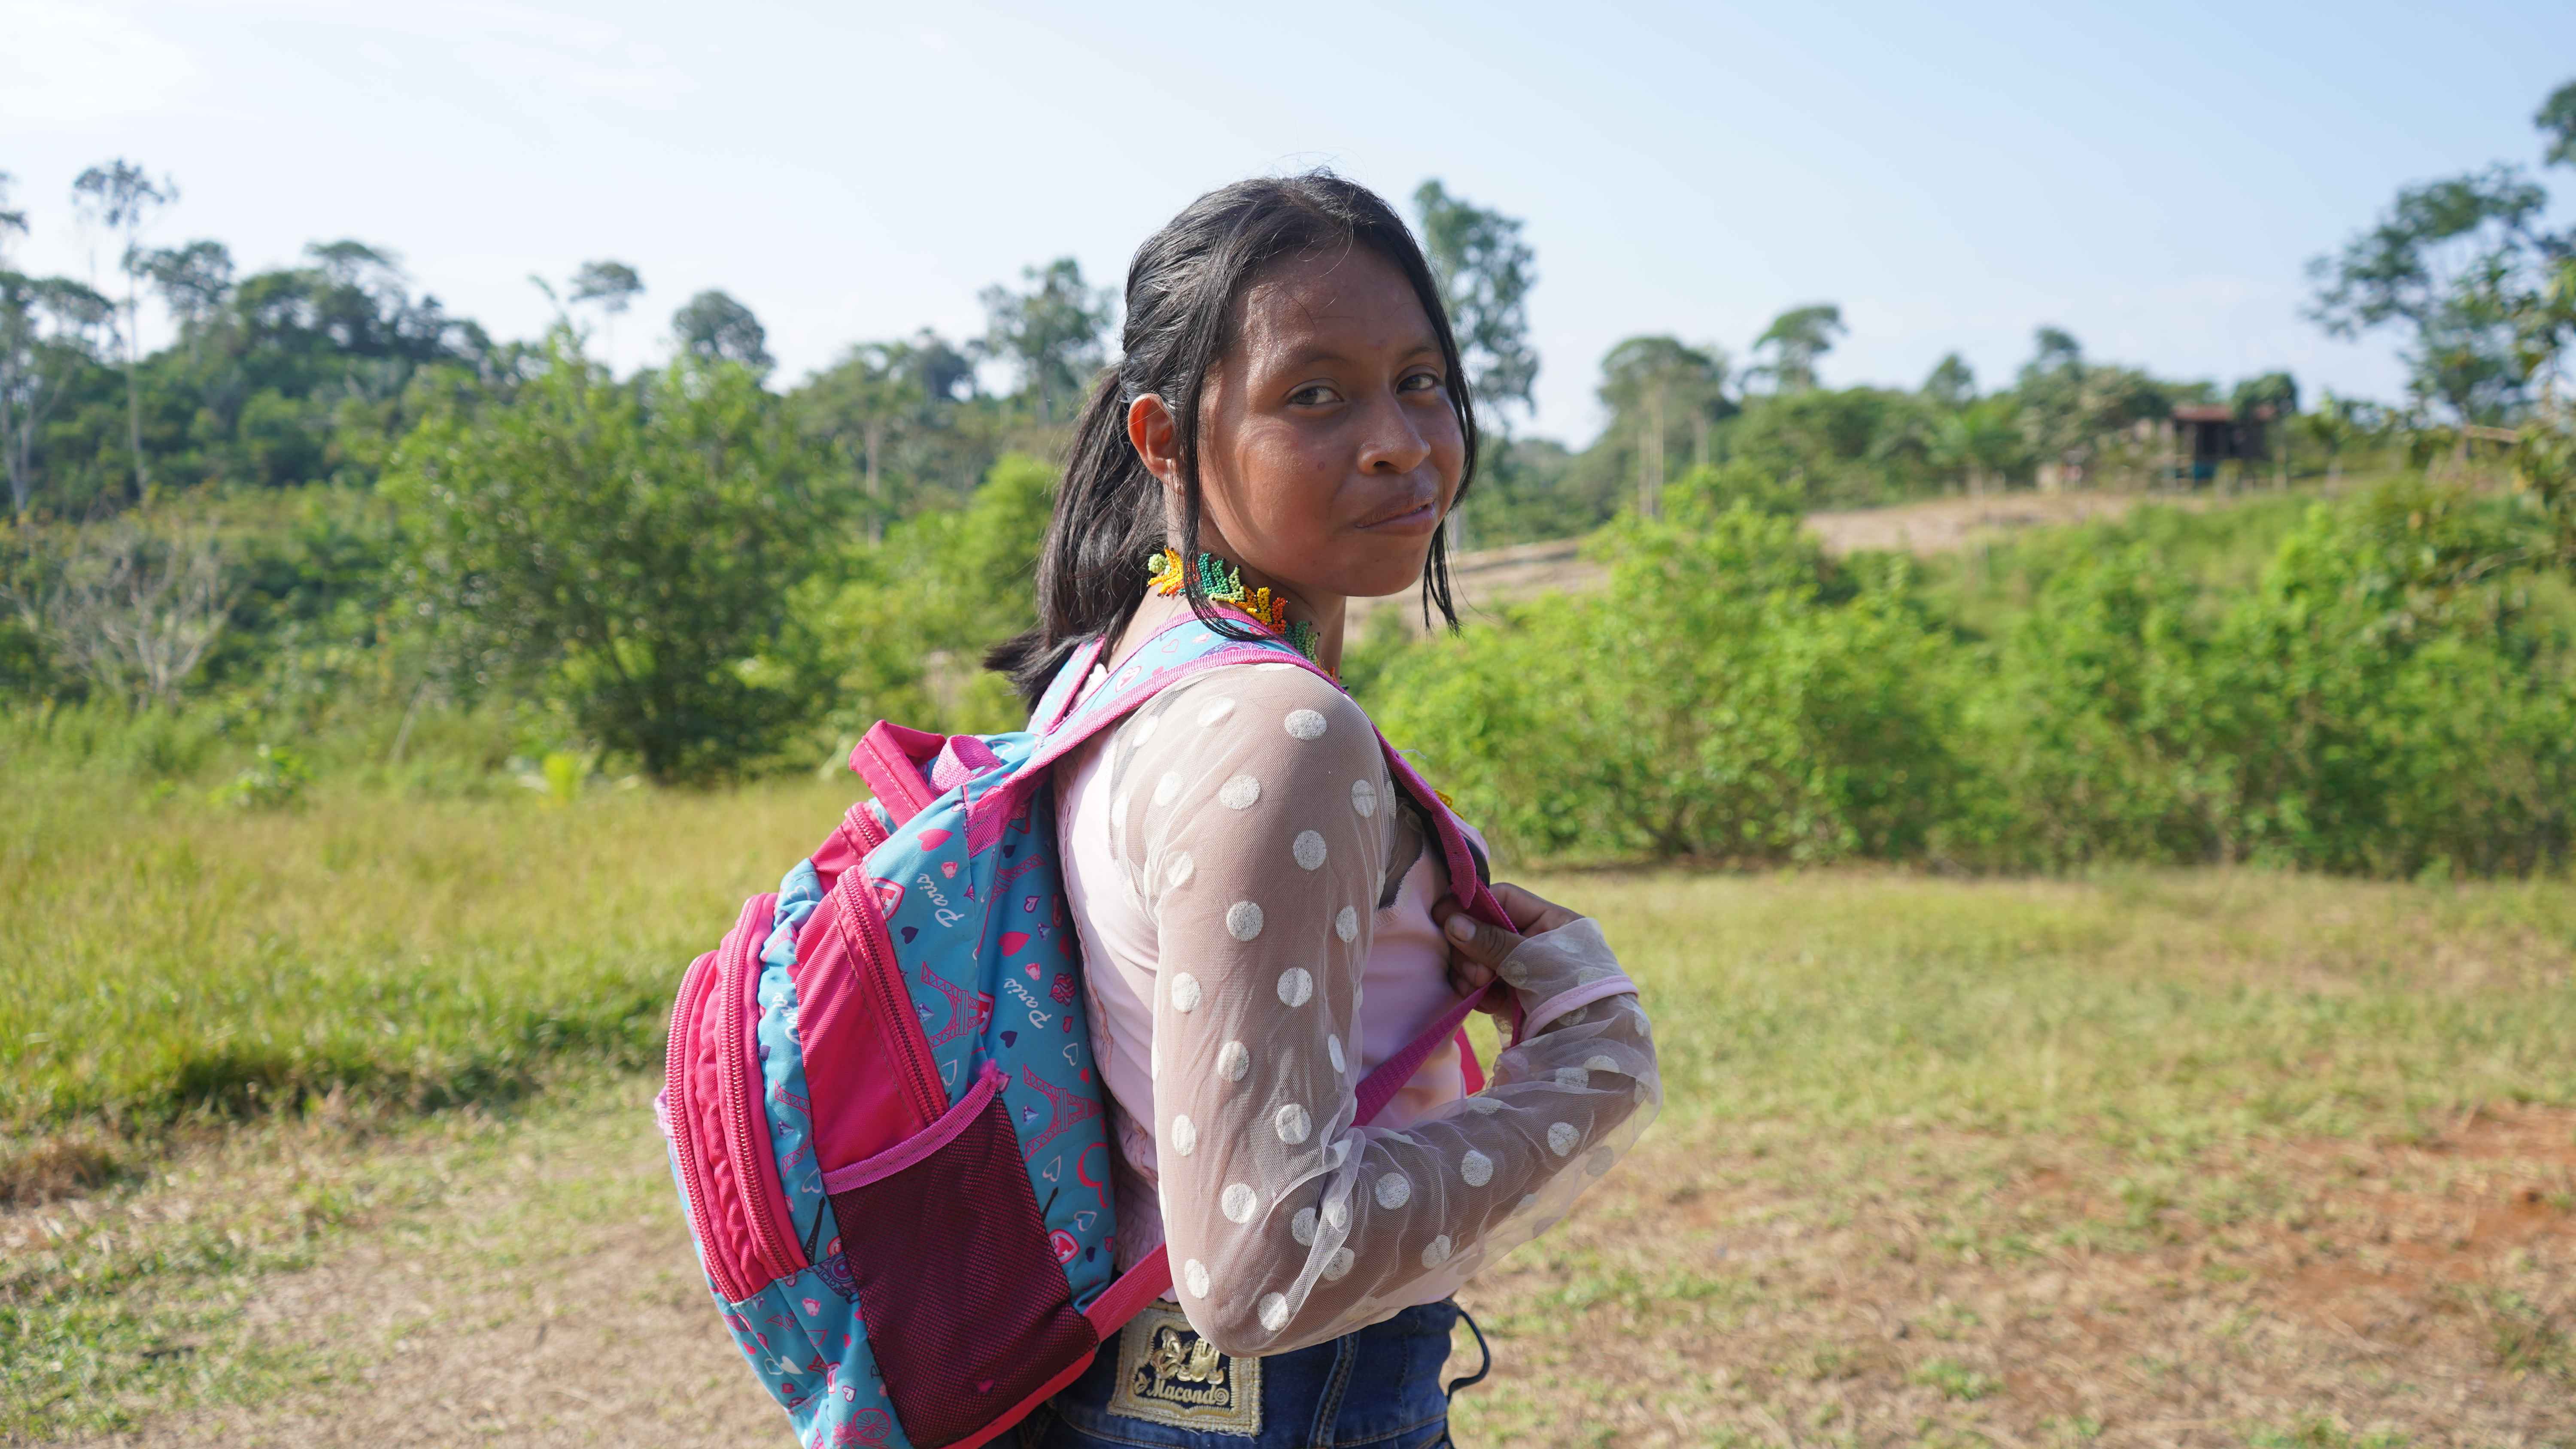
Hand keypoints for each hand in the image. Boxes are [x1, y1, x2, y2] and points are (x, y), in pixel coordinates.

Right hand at [1430, 882, 1584, 1003]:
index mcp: (1551, 921)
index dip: (1473, 906)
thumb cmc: (1572, 991)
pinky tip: (1485, 1003)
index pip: (1503, 899)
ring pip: (1476, 958)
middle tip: (1477, 973)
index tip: (1444, 917)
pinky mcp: (1510, 997)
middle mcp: (1533, 942)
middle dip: (1471, 948)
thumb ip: (1492, 941)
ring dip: (1470, 972)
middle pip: (1483, 929)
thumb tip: (1450, 921)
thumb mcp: (1534, 960)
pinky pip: (1479, 985)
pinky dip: (1475, 993)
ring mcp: (1520, 970)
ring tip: (1479, 988)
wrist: (1589, 1046)